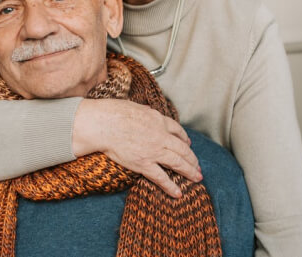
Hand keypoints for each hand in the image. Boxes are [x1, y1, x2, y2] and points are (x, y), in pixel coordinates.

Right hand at [72, 98, 201, 197]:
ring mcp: (153, 151)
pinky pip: (161, 177)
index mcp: (158, 120)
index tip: (188, 144)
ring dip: (189, 171)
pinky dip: (171, 186)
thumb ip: (146, 111)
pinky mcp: (143, 164)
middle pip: (182, 149)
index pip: (177, 131)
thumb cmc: (114, 112)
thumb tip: (149, 112)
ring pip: (177, 163)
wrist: (104, 124)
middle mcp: (160, 136)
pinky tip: (178, 193)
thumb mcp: (136, 106)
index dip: (185, 139)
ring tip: (197, 178)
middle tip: (197, 166)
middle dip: (192, 158)